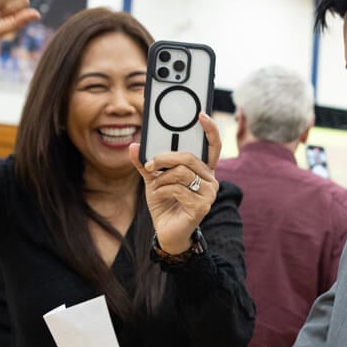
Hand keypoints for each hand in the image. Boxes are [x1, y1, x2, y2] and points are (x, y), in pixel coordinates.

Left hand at [129, 113, 221, 253]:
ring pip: (182, 173)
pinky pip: (179, 189)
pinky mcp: (202, 206)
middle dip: (165, 158)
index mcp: (203, 169)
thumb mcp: (153, 179)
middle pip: (189, 158)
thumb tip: (133, 146)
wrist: (166, 232)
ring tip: (155, 185)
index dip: (210, 129)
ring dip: (162, 178)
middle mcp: (211, 179)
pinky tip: (160, 196)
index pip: (213, 146)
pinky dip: (164, 190)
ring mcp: (209, 193)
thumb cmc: (165, 203)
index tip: (201, 114)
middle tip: (150, 164)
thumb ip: (145, 163)